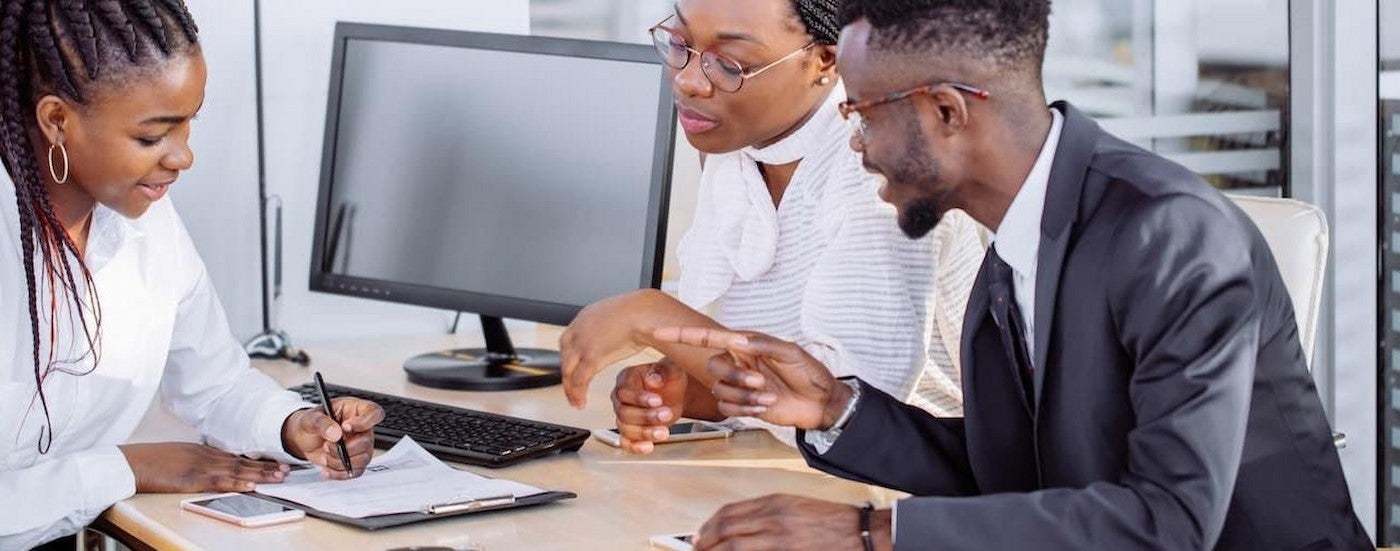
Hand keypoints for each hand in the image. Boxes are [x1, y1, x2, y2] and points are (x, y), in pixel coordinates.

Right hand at [118, 442, 288, 492]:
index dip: (256, 460)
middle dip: (265, 466)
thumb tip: (210, 466)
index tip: (273, 462)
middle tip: (286, 469)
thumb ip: (196, 459)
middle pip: (242, 461)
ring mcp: (201, 467)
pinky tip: (251, 486)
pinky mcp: (193, 478)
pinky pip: (220, 481)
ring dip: (260, 475)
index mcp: (203, 451)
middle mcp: (207, 456)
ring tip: (279, 477)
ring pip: (237, 470)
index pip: (235, 455)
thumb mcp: (179, 455)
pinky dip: (238, 483)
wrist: (132, 462)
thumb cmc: (151, 460)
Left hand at [281, 397, 383, 478]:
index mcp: (355, 410)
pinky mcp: (356, 461)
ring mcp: (361, 446)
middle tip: (327, 445)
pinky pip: (356, 471)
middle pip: (367, 442)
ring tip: (326, 455)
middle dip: (344, 448)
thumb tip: (336, 433)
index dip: (364, 422)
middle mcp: (362, 429)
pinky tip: (328, 467)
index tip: (346, 427)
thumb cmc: (311, 423)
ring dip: (340, 461)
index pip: (374, 412)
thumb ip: (322, 423)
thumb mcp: (311, 418)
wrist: (304, 439)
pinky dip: (339, 472)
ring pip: (362, 459)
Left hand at [561, 289, 697, 407]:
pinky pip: (579, 380)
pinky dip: (578, 394)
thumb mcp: (621, 318)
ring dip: (570, 389)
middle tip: (571, 391)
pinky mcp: (592, 356)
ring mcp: (583, 341)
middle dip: (567, 376)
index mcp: (587, 317)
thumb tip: (622, 335)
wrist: (648, 310)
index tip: (573, 371)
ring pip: (568, 371)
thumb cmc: (645, 312)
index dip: (570, 359)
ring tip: (576, 402)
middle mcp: (580, 328)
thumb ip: (615, 328)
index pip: (568, 341)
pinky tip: (581, 403)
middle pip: (564, 357)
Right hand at [611, 359, 687, 453]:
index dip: (639, 398)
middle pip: (623, 413)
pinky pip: (626, 442)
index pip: (624, 391)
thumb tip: (653, 379)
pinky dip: (636, 447)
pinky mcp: (631, 431)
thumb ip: (662, 370)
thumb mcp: (671, 368)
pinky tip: (649, 446)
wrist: (676, 392)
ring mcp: (625, 416)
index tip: (657, 400)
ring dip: (644, 433)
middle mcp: (621, 398)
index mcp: (626, 379)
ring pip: (625, 429)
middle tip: (666, 414)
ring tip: (663, 432)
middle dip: (646, 417)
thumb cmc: (669, 377)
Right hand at [653, 327, 852, 430]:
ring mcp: (739, 385)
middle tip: (762, 381)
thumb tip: (736, 338)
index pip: (708, 338)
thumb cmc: (809, 373)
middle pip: (713, 367)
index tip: (659, 333)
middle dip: (735, 376)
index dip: (683, 335)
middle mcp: (738, 363)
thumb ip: (763, 344)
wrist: (821, 403)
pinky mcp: (742, 405)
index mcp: (745, 345)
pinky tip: (764, 408)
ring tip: (770, 397)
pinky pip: (728, 408)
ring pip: (720, 390)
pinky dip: (745, 409)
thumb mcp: (791, 353)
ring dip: (744, 396)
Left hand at [694, 494, 891, 550]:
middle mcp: (774, 517)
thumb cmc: (830, 520)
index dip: (709, 526)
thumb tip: (738, 527)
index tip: (699, 536)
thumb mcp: (795, 507)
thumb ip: (767, 514)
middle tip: (696, 550)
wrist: (859, 533)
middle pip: (727, 528)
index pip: (730, 512)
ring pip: (735, 545)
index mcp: (774, 502)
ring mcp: (780, 538)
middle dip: (706, 542)